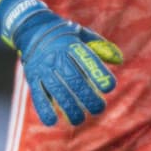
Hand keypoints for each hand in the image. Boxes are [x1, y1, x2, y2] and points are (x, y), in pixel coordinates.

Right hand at [0, 0, 122, 125]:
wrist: (31, 29)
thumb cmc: (65, 34)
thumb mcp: (82, 34)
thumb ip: (101, 47)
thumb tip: (119, 60)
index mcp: (71, 45)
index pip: (87, 60)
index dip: (98, 74)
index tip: (109, 87)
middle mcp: (56, 56)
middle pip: (73, 79)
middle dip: (86, 96)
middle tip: (98, 109)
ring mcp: (43, 68)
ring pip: (56, 90)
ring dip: (68, 107)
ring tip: (80, 120)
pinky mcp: (32, 77)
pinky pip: (37, 94)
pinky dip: (44, 108)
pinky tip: (52, 122)